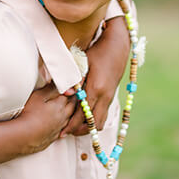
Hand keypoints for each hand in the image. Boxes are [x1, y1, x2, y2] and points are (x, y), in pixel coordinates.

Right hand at [17, 83, 75, 153]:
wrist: (26, 135)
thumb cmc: (31, 113)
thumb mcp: (39, 96)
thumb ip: (50, 88)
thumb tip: (60, 83)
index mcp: (60, 105)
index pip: (70, 94)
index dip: (72, 88)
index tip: (74, 85)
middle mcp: (64, 116)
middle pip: (73, 106)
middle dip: (74, 99)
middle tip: (74, 93)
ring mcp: (60, 127)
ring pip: (71, 117)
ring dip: (71, 111)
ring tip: (69, 106)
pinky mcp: (55, 135)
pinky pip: (65, 127)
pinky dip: (65, 123)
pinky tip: (61, 122)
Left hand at [61, 15, 129, 135]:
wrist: (117, 47)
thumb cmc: (96, 51)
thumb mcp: (81, 62)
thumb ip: (72, 78)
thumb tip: (64, 92)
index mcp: (96, 88)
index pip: (83, 114)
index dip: (72, 124)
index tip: (61, 131)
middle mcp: (104, 96)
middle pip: (93, 123)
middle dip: (79, 130)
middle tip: (65, 132)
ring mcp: (109, 97)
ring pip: (100, 121)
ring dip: (87, 127)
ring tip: (73, 127)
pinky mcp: (111, 96)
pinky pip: (103, 115)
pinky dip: (93, 120)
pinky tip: (82, 117)